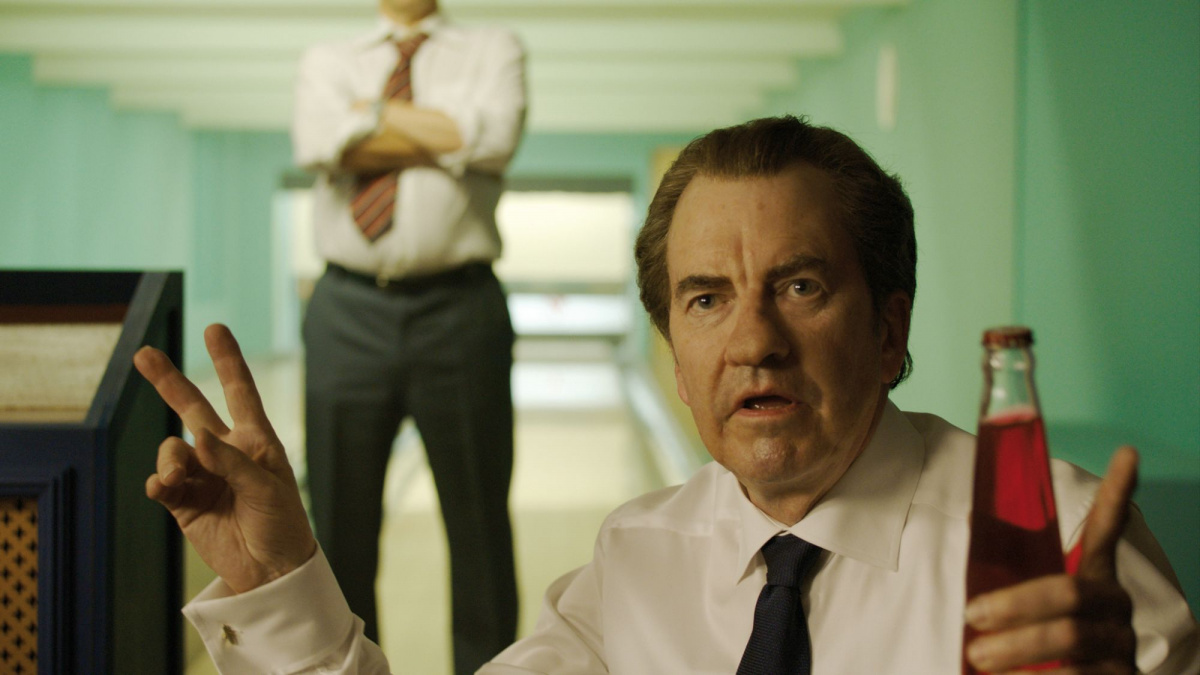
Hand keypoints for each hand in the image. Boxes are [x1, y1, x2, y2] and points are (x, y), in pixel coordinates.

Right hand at [135, 323, 316, 593]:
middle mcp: (225, 452)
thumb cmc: (282, 523)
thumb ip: (232, 461)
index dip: (227, 360)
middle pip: (192, 407)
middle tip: (143, 354)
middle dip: (168, 381)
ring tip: (178, 478)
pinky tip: (164, 488)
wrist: (270, 571)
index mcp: (255, 441)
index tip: (215, 328)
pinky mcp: (183, 503)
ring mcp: (202, 475)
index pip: (240, 392)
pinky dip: (159, 482)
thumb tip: (196, 437)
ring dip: (170, 459)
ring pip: (172, 450)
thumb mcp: (266, 487)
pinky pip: (162, 482)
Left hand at [965, 447, 1138, 672]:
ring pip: (1068, 641)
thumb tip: (974, 524)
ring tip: (978, 656)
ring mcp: (1121, 647)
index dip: (1119, 492)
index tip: (1127, 452)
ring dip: (1016, 649)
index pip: (1108, 529)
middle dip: (1015, 604)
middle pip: (1068, 594)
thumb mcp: (1029, 604)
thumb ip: (1012, 571)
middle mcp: (1115, 607)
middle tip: (972, 615)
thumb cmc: (1042, 643)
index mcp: (1097, 577)